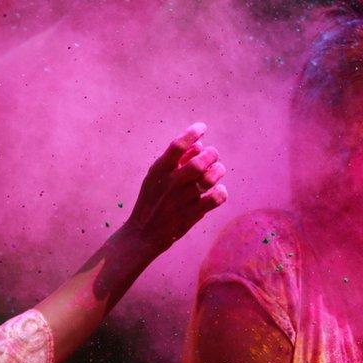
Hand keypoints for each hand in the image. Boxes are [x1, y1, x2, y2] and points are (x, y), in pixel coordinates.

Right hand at [125, 123, 227, 252]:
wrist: (142, 235)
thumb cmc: (151, 201)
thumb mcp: (156, 178)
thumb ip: (175, 161)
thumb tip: (199, 144)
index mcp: (159, 171)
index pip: (177, 146)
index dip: (192, 133)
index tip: (202, 127)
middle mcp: (170, 183)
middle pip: (199, 162)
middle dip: (211, 154)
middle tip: (212, 155)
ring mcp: (182, 200)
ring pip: (210, 178)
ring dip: (218, 171)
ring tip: (217, 170)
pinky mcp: (192, 214)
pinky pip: (216, 198)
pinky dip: (221, 192)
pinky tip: (217, 191)